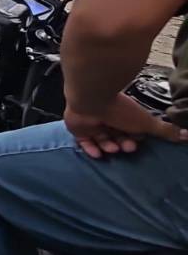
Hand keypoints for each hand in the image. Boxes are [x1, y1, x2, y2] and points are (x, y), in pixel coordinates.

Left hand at [64, 93, 187, 158]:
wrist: (91, 100)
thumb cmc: (119, 109)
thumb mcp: (146, 122)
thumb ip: (165, 130)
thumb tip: (187, 135)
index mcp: (124, 116)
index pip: (131, 132)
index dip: (134, 139)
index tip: (136, 143)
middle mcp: (109, 120)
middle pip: (117, 138)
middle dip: (123, 144)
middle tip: (126, 146)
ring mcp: (93, 124)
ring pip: (102, 141)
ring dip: (109, 147)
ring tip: (112, 147)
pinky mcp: (79, 129)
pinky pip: (84, 143)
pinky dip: (91, 150)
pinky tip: (98, 154)